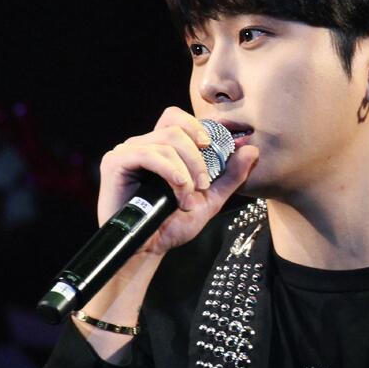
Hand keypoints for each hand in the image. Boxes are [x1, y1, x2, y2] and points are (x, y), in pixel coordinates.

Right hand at [96, 107, 259, 258]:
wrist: (148, 249)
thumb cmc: (172, 224)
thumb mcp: (209, 199)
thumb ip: (230, 175)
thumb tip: (252, 149)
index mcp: (160, 148)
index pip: (176, 117)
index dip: (196, 126)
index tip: (211, 147)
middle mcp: (142, 145)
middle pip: (175, 128)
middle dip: (197, 157)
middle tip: (203, 185)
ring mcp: (127, 152)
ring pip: (166, 142)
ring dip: (185, 171)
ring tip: (187, 198)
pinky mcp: (116, 162)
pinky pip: (148, 154)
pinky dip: (169, 171)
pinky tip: (178, 190)